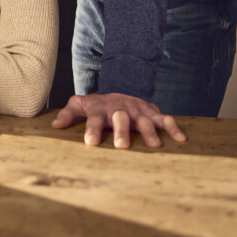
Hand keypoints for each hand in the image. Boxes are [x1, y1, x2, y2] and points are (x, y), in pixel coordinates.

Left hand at [51, 92, 185, 148]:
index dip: (92, 129)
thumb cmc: (98, 105)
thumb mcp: (81, 104)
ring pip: (144, 120)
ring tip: (154, 146)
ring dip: (149, 132)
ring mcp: (137, 111)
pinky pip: (164, 119)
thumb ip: (68, 113)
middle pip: (121, 120)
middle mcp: (120, 110)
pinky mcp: (152, 112)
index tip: (90, 142)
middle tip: (121, 146)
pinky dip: (173, 128)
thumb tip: (54, 125)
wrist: (120, 90)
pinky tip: (181, 139)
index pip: (94, 119)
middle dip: (122, 131)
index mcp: (101, 110)